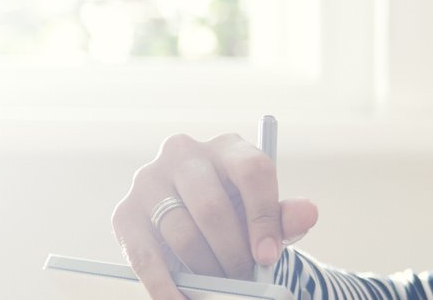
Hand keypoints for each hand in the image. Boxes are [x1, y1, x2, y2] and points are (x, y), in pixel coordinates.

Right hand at [110, 133, 319, 298]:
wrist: (196, 216)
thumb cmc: (238, 210)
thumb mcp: (266, 211)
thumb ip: (286, 215)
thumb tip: (307, 214)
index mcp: (228, 147)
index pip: (252, 172)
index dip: (264, 218)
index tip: (269, 257)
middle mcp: (183, 154)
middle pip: (212, 207)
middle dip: (233, 251)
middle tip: (246, 278)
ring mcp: (148, 181)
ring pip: (181, 233)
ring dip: (206, 269)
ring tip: (223, 286)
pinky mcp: (125, 213)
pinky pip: (145, 256)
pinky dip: (164, 285)